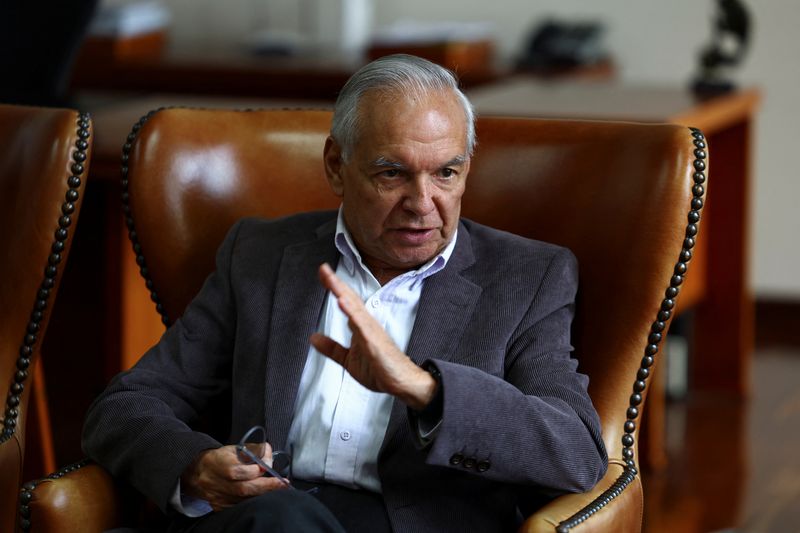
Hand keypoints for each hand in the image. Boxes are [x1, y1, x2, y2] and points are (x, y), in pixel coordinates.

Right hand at [181, 445, 286, 510]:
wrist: (197, 472)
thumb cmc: (220, 458)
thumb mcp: (235, 448)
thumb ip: (254, 450)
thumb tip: (269, 456)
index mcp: (217, 463)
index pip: (236, 471)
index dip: (253, 471)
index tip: (266, 467)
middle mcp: (215, 482)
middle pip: (242, 488)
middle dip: (266, 486)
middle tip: (283, 483)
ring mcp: (217, 497)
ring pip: (242, 499)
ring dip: (262, 494)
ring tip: (277, 489)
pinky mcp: (219, 506)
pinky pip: (239, 506)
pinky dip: (252, 501)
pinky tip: (262, 496)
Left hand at [310, 263, 436, 410]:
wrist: (401, 382)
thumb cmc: (380, 369)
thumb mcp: (348, 359)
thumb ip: (332, 348)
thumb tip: (314, 337)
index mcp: (360, 326)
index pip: (346, 302)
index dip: (334, 287)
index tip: (323, 273)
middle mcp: (366, 324)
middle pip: (350, 299)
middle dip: (336, 283)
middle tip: (323, 268)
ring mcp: (371, 331)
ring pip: (355, 308)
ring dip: (343, 293)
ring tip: (331, 280)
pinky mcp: (374, 342)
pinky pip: (362, 325)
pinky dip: (352, 312)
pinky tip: (343, 302)